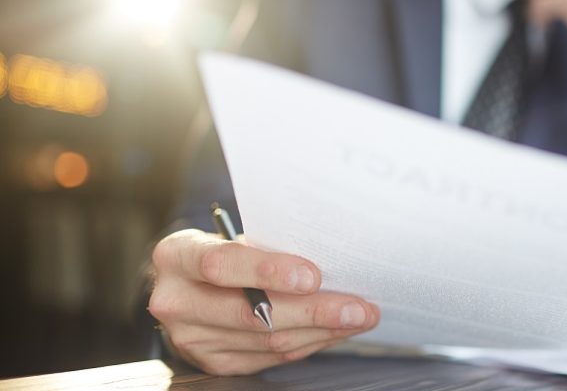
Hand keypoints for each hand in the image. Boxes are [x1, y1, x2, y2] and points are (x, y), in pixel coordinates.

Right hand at [148, 229, 379, 375]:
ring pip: (268, 339)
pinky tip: (334, 331)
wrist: (185, 286)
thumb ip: (266, 246)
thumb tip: (331, 258)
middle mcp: (176, 301)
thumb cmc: (222, 251)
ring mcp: (191, 338)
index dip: (269, 271)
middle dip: (313, 311)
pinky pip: (271, 356)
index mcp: (176, 256)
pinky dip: (309, 343)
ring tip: (358, 317)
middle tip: (357, 306)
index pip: (222, 264)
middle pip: (251, 313)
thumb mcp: (230, 237)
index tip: (313, 275)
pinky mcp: (213, 362)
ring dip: (322, 330)